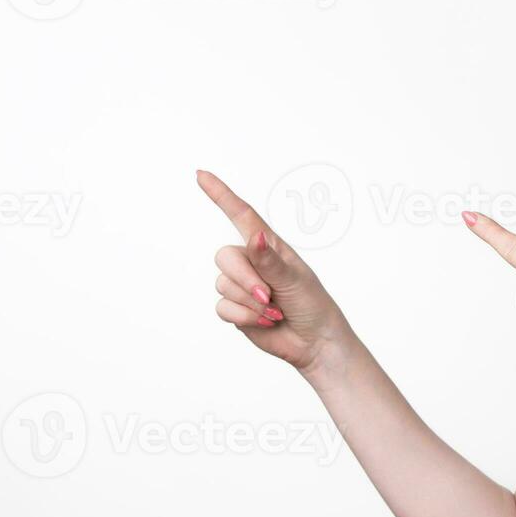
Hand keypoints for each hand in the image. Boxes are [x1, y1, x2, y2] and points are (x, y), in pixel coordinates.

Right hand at [197, 168, 354, 375]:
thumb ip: (270, 260)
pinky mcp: (234, 308)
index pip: (241, 215)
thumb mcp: (295, 279)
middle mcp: (251, 261)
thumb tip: (255, 237)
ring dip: (250, 303)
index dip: (221, 194)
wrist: (313, 341)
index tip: (201, 175)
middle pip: (225, 257)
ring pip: (223, 285)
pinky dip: (245, 317)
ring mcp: (241, 285)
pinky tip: (265, 321)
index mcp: (270, 246)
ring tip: (275, 310)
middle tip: (269, 295)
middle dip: (245, 279)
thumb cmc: (312, 304)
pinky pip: (223, 307)